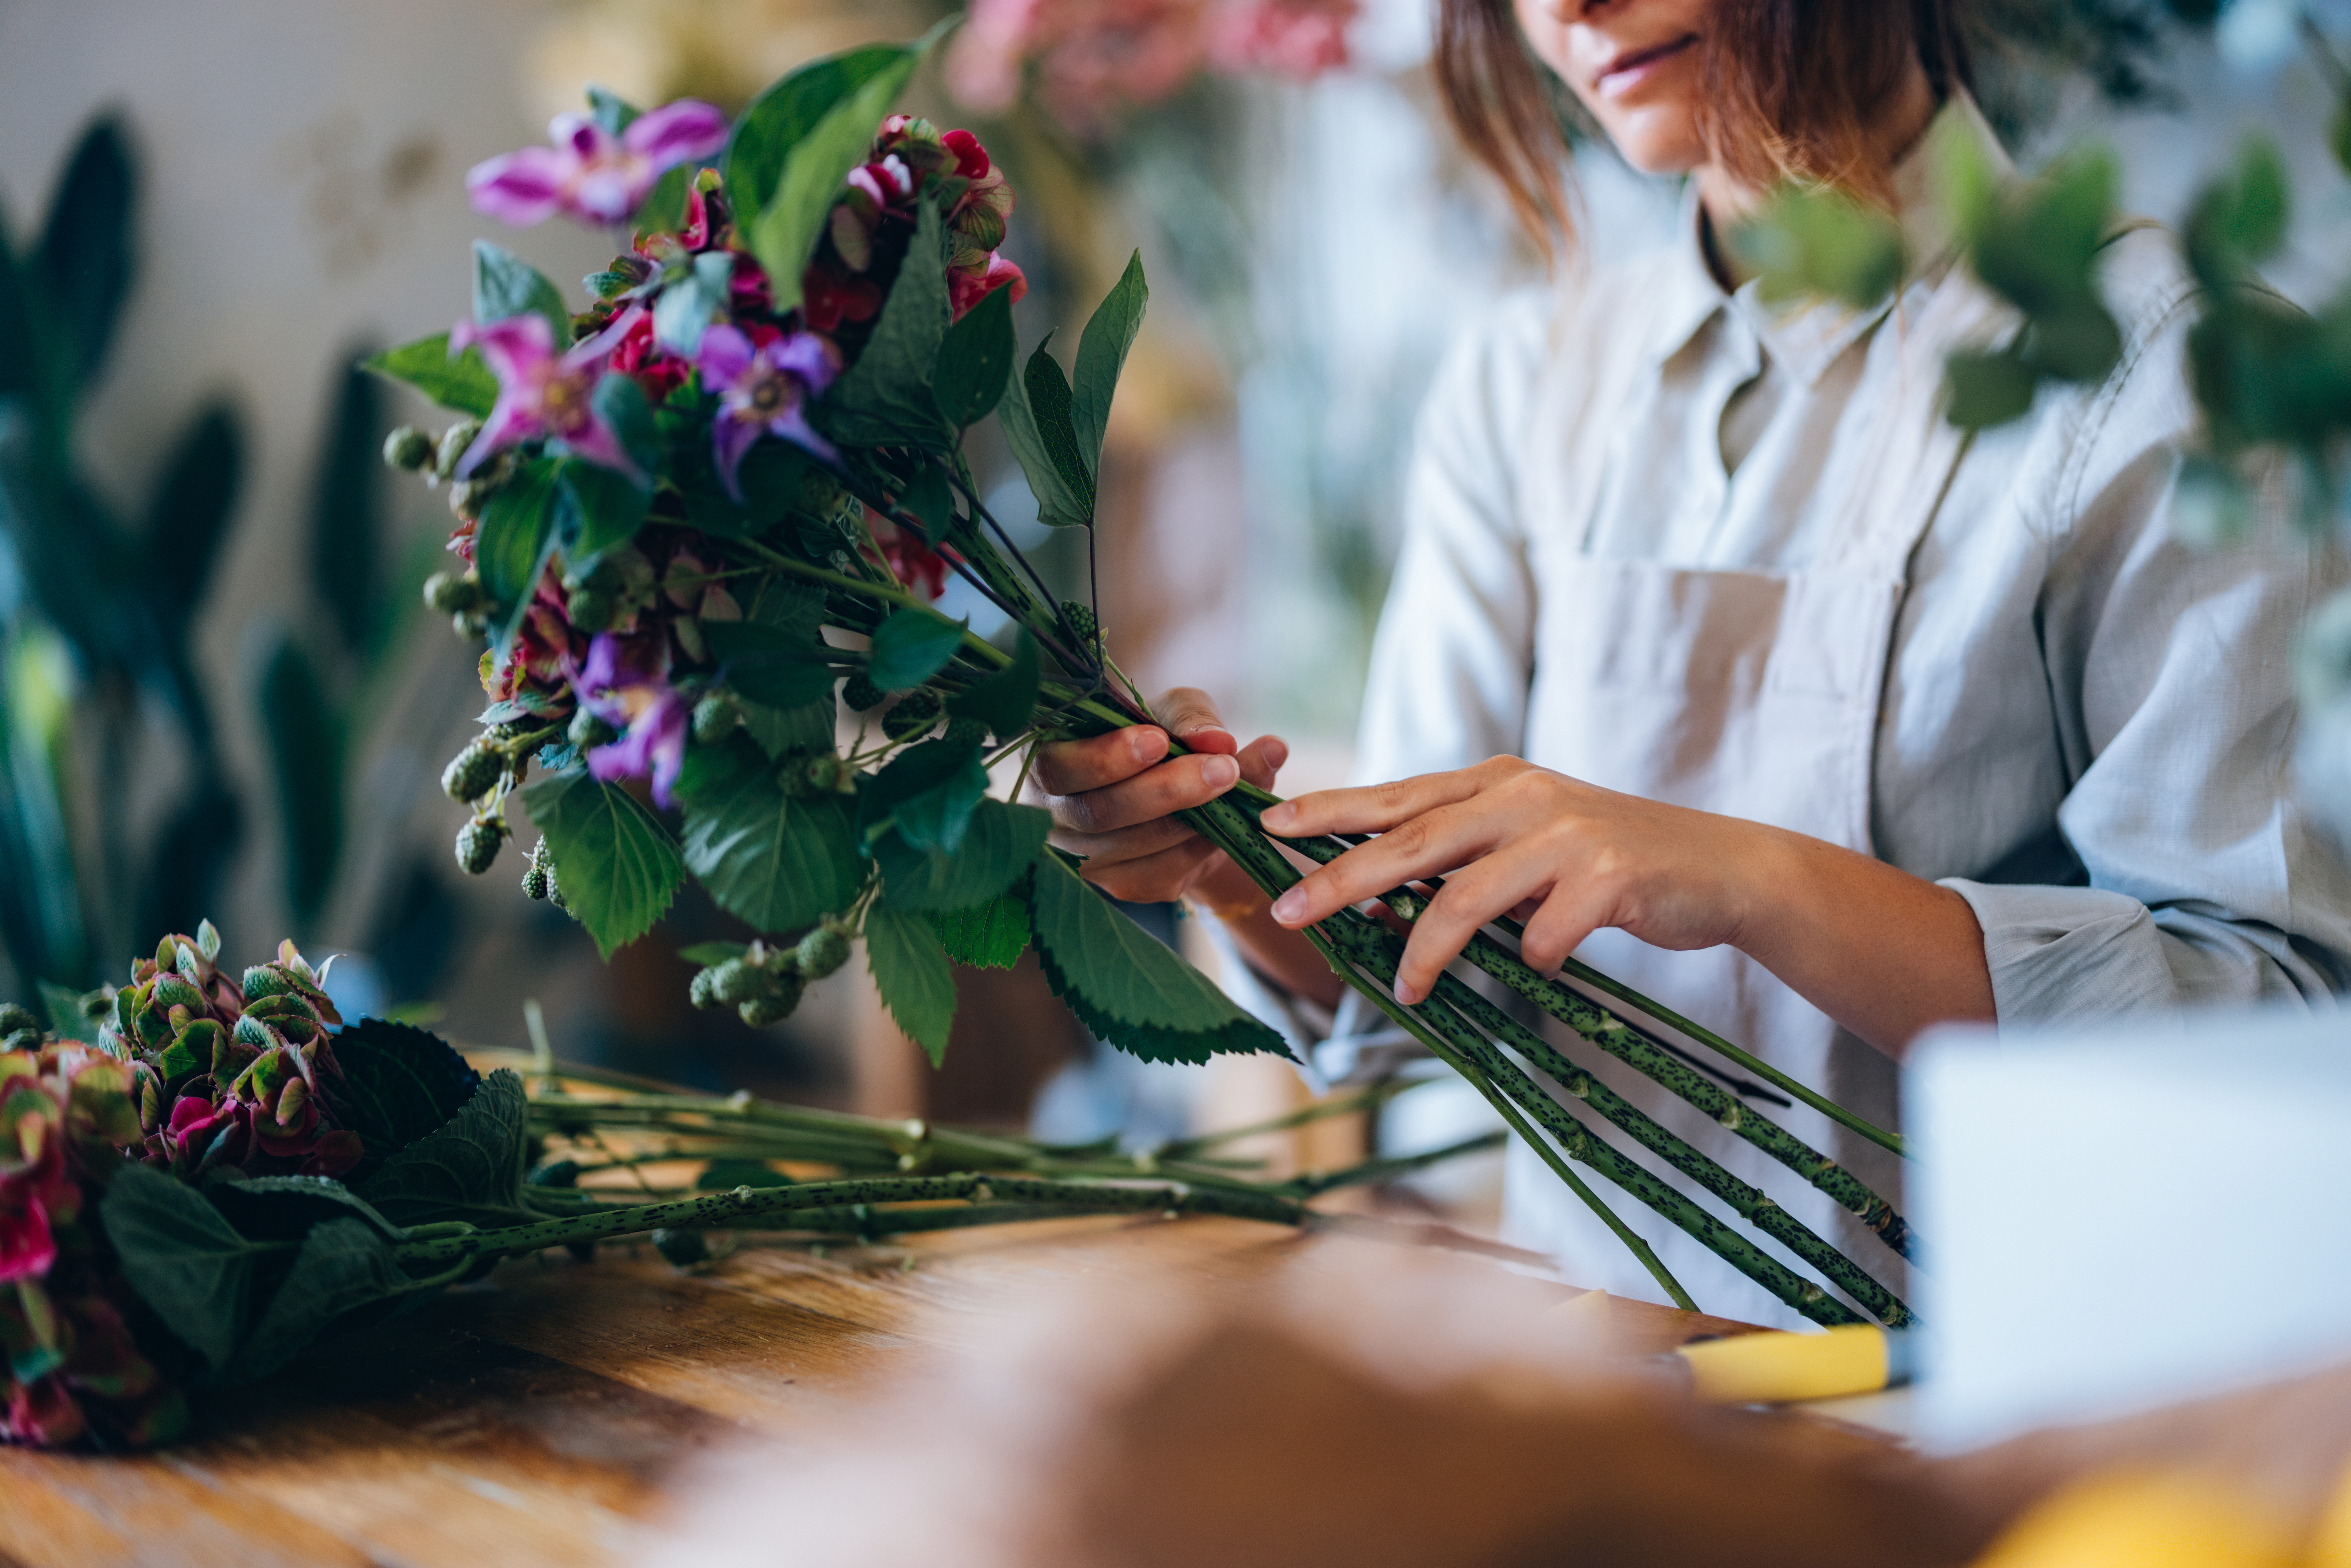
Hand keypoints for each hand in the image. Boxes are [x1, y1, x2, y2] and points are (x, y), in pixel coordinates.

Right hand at [1027, 687, 1287, 908]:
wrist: (1180, 793)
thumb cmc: (1160, 738)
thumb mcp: (1172, 713)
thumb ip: (1191, 718)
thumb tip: (1217, 740)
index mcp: (1046, 762)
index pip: (1059, 768)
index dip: (1105, 758)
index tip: (1159, 741)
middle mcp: (1052, 817)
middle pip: (1096, 813)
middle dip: (1164, 790)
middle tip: (1222, 768)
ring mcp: (1083, 859)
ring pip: (1131, 847)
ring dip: (1190, 819)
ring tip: (1237, 786)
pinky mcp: (1120, 885)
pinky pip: (1159, 873)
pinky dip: (1197, 847)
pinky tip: (1226, 822)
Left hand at [1258, 758, 1762, 1004]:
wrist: (1720, 867)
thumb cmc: (1612, 864)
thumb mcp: (1530, 844)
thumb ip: (1464, 861)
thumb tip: (1381, 900)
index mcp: (1499, 781)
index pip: (1396, 794)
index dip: (1330, 809)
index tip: (1268, 826)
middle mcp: (1525, 796)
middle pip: (1412, 837)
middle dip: (1342, 876)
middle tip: (1287, 907)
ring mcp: (1567, 835)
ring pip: (1467, 895)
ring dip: (1426, 948)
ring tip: (1402, 990)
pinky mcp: (1607, 877)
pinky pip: (1543, 935)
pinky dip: (1532, 958)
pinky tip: (1543, 964)